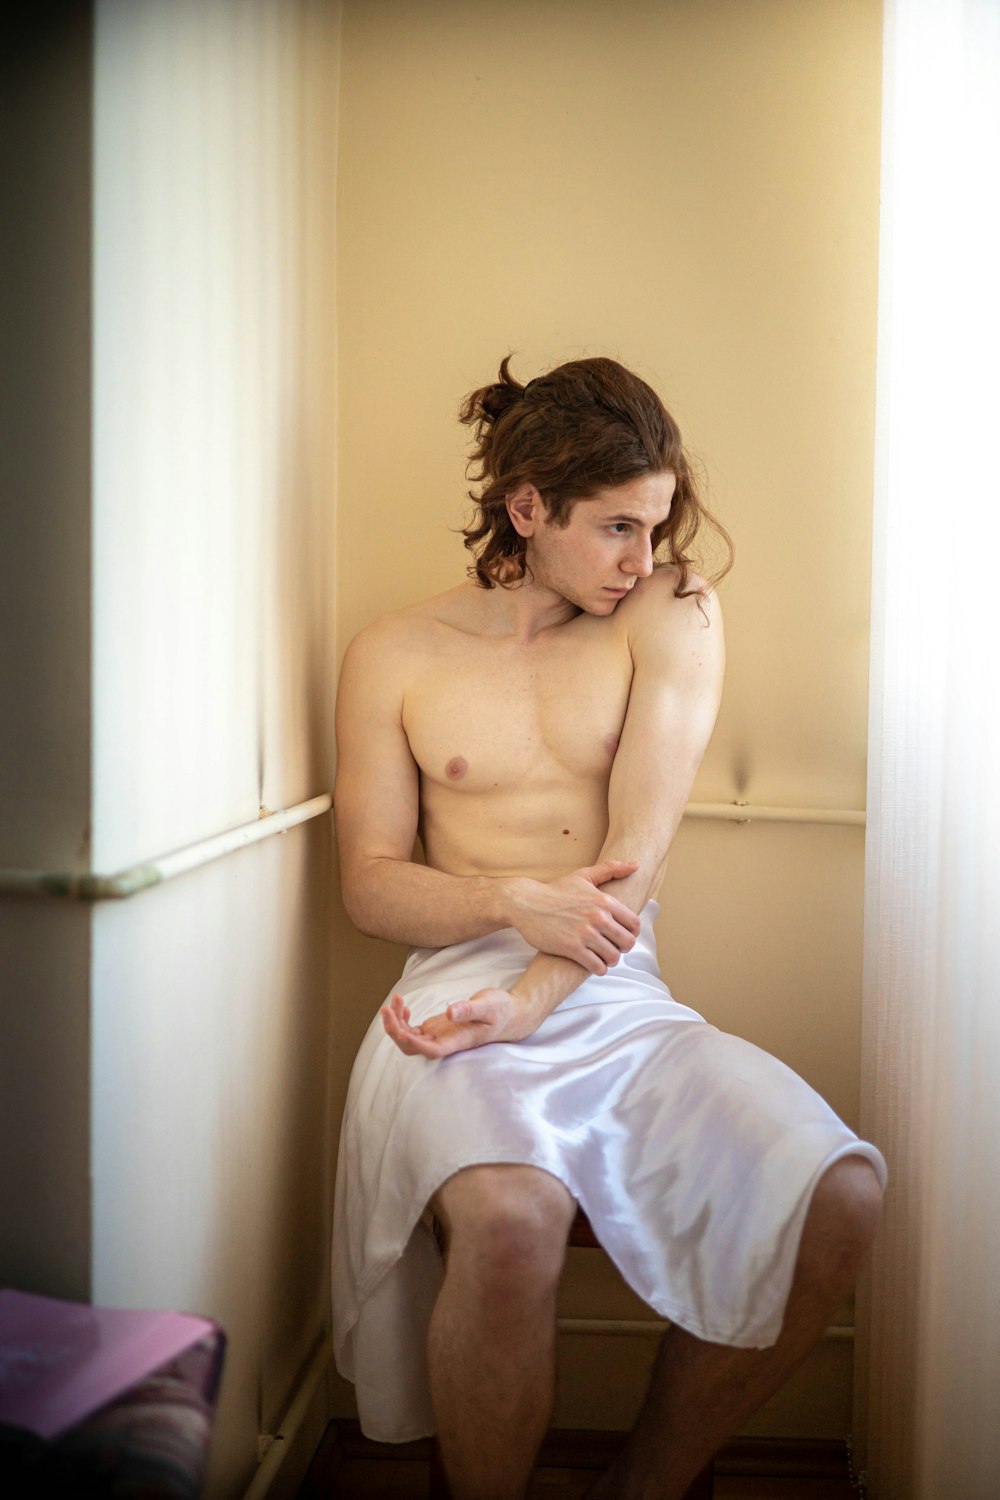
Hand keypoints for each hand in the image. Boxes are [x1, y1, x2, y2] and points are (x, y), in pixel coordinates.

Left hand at [381, 988, 540, 1059]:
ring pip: (408, 1039)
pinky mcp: (436, 1029)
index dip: (413, 1043)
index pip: (431, 1050)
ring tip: (395, 1001)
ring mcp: (438, 1037)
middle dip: (395, 1031)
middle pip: (412, 1048)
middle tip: (388, 1009)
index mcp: (458, 1041)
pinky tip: (403, 1005)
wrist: (508, 1014)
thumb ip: (469, 1009)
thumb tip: (449, 1012)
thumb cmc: (501, 1010)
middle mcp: (445, 1043)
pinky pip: (412, 1030)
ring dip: (396, 1023)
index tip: (400, 1028)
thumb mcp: (488, 1005)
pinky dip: (403, 1019)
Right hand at [504, 859, 641, 973]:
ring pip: (613, 957)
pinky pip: (596, 966)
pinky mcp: (571, 948)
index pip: (634, 924)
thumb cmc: (555, 890)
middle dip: (623, 948)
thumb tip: (636, 864)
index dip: (632, 933)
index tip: (623, 935)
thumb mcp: (583, 875)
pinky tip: (594, 965)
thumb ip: (611, 869)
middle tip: (613, 948)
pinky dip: (599, 969)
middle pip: (627, 942)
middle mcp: (598, 917)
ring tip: (603, 958)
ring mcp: (585, 934)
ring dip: (610, 960)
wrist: (525, 903)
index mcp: (604, 901)